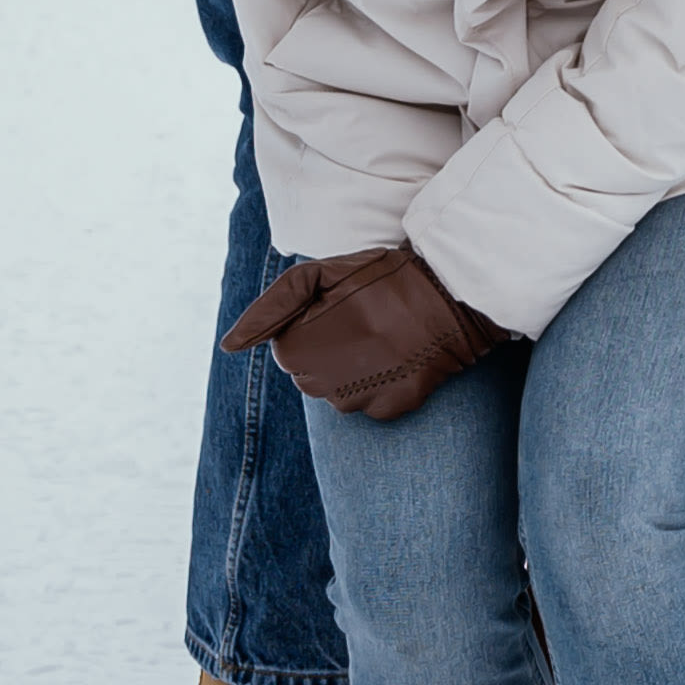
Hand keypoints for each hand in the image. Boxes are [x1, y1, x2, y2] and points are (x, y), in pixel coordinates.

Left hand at [223, 243, 507, 420]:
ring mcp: (362, 398)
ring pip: (338, 394)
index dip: (311, 325)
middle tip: (363, 321)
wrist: (455, 294)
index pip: (287, 349)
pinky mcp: (394, 408)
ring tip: (382, 338)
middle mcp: (326, 381)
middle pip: (309, 375)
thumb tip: (229, 346)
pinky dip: (381, 385)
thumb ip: (272, 307)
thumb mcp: (323, 275)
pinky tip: (399, 358)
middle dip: (327, 350)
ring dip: (352, 370)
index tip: (341, 308)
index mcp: (301, 348)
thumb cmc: (385, 278)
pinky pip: (372, 405)